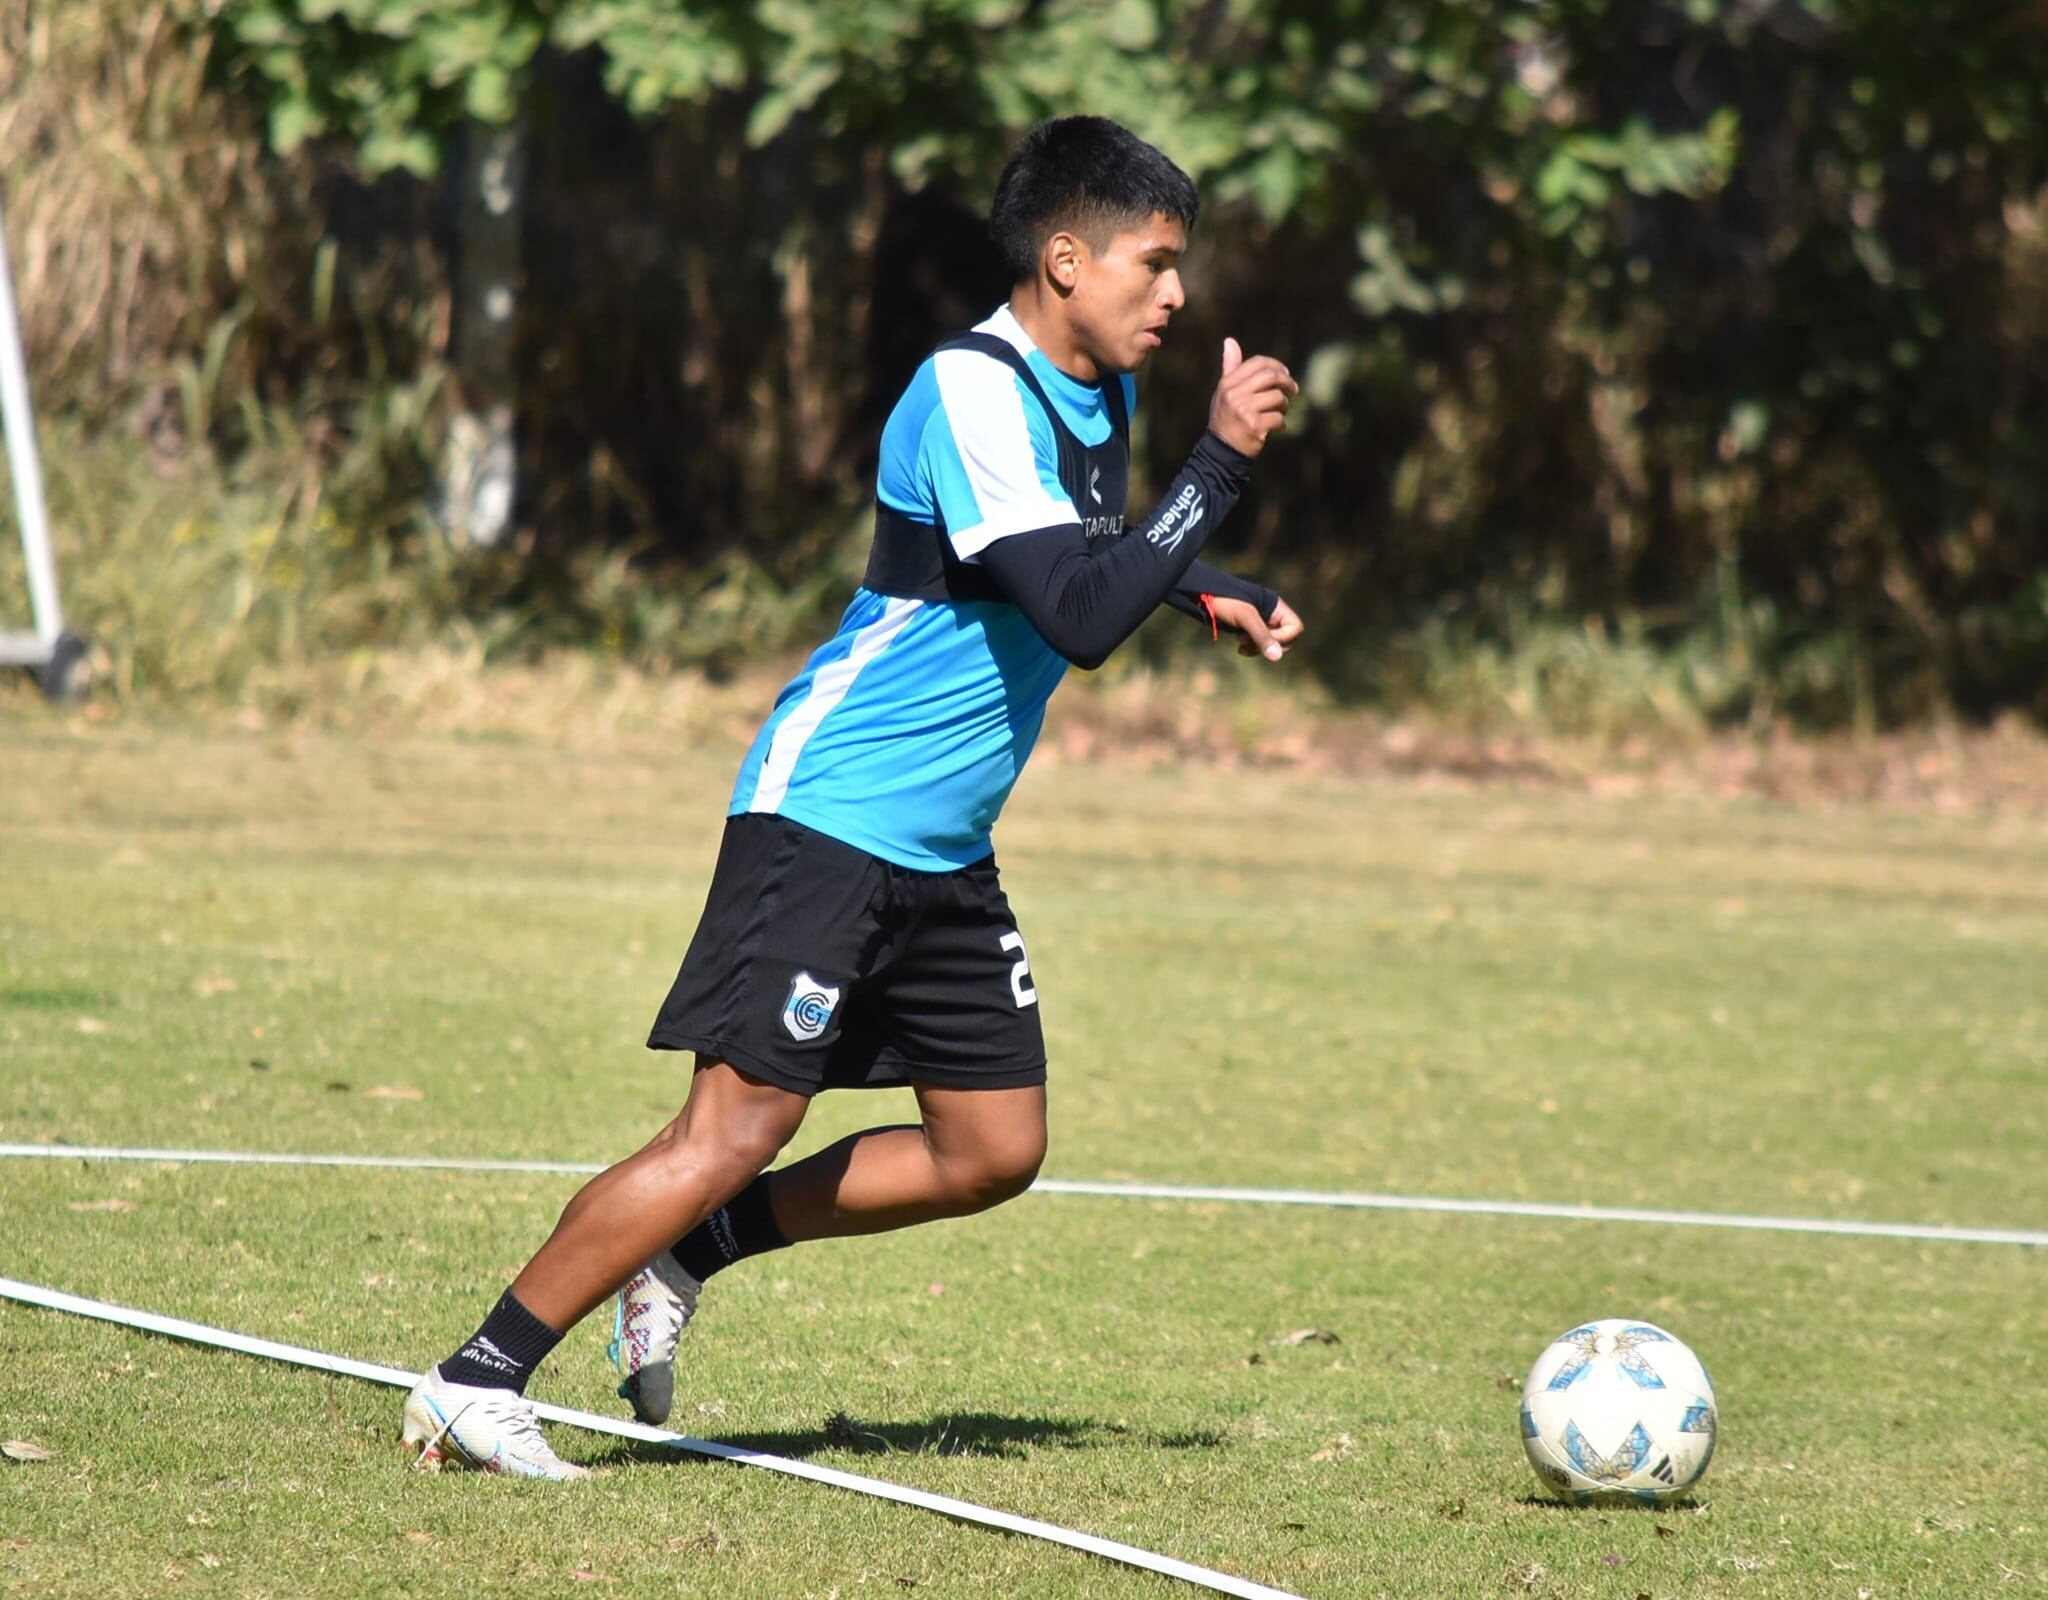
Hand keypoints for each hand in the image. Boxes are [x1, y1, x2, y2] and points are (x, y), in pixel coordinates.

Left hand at [1207, 595, 1303, 661]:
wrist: (1202, 595)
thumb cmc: (1225, 600)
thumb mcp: (1244, 617)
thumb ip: (1261, 635)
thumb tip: (1277, 658)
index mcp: (1276, 607)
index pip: (1295, 628)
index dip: (1283, 638)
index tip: (1261, 636)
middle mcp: (1272, 615)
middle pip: (1285, 639)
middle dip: (1268, 645)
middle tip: (1249, 641)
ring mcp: (1262, 623)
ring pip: (1271, 644)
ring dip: (1258, 648)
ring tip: (1241, 642)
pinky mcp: (1250, 629)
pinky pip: (1259, 645)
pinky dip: (1251, 648)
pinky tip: (1239, 647)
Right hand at [1208, 338, 1297, 457]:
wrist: (1221, 451)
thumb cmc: (1226, 418)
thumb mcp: (1224, 391)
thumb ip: (1230, 367)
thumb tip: (1230, 341)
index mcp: (1228, 383)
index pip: (1258, 363)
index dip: (1276, 366)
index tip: (1286, 375)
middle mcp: (1234, 394)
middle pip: (1270, 376)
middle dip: (1287, 382)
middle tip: (1294, 390)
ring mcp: (1243, 410)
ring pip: (1277, 398)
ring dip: (1284, 406)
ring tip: (1280, 413)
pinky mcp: (1253, 426)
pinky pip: (1278, 418)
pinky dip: (1282, 424)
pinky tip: (1278, 428)